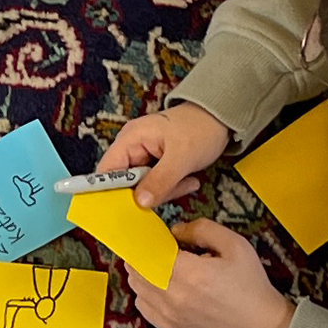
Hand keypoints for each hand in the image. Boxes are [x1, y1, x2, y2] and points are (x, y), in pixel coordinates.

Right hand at [105, 104, 230, 209]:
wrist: (221, 118)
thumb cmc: (201, 129)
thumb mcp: (182, 157)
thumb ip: (160, 180)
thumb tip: (140, 203)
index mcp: (130, 139)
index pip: (106, 171)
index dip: (109, 192)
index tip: (124, 209)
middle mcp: (131, 148)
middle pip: (124, 183)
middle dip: (147, 193)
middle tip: (172, 190)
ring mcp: (143, 157)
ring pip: (142, 187)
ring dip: (165, 190)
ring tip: (187, 181)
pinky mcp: (155, 165)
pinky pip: (155, 185)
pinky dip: (171, 187)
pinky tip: (189, 180)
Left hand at [129, 218, 294, 327]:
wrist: (261, 326)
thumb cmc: (250, 285)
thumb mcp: (235, 245)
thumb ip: (203, 229)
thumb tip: (175, 230)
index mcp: (191, 273)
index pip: (149, 252)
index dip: (144, 241)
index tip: (149, 235)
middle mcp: (175, 296)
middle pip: (137, 270)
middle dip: (141, 255)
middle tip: (153, 248)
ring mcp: (170, 316)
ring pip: (137, 289)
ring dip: (141, 274)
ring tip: (158, 266)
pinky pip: (143, 307)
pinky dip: (145, 294)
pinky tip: (160, 287)